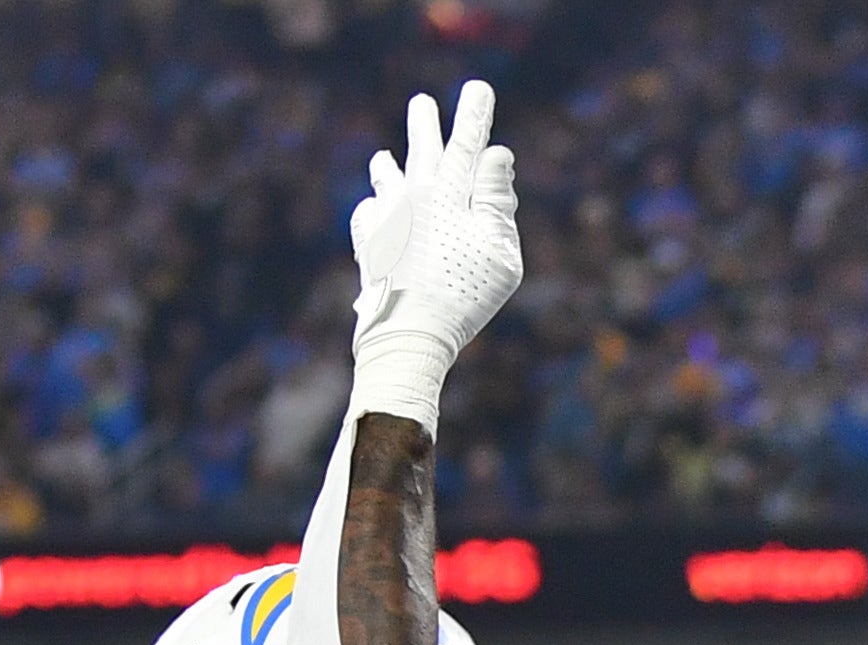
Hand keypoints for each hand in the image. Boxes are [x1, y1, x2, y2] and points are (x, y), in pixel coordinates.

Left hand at [346, 80, 522, 429]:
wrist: (408, 332)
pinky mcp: (369, 242)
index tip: (477, 88)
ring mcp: (388, 217)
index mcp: (451, 193)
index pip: (468, 144)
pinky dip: (373, 207)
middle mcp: (416, 195)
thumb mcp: (500, 251)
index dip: (474, 115)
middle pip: (421, 150)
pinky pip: (368, 213)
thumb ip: (498, 201)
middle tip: (421, 103)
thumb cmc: (464, 295)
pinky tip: (374, 210)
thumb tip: (496, 156)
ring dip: (388, 164)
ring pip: (387, 177)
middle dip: (425, 124)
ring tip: (382, 157)